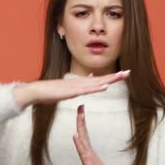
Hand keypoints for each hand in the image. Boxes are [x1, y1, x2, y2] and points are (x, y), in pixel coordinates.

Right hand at [13, 70, 129, 108]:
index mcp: (80, 83)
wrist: (36, 91)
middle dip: (115, 76)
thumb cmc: (50, 92)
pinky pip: (86, 90)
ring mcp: (75, 86)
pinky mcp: (70, 91)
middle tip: (128, 72)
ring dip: (109, 79)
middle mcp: (80, 83)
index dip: (111, 77)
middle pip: (101, 79)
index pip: (99, 79)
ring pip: (96, 83)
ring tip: (121, 76)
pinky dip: (96, 88)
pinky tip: (105, 86)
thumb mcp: (68, 89)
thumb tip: (89, 79)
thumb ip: (79, 86)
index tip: (123, 74)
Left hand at [72, 104, 123, 164]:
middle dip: (81, 119)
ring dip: (80, 127)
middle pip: (83, 132)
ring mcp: (89, 157)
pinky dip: (78, 143)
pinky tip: (75, 135)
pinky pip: (82, 152)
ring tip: (79, 115)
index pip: (84, 133)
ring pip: (83, 139)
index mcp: (88, 150)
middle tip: (80, 106)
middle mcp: (88, 151)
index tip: (80, 110)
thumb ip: (88, 158)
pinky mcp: (89, 164)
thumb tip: (85, 152)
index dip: (81, 121)